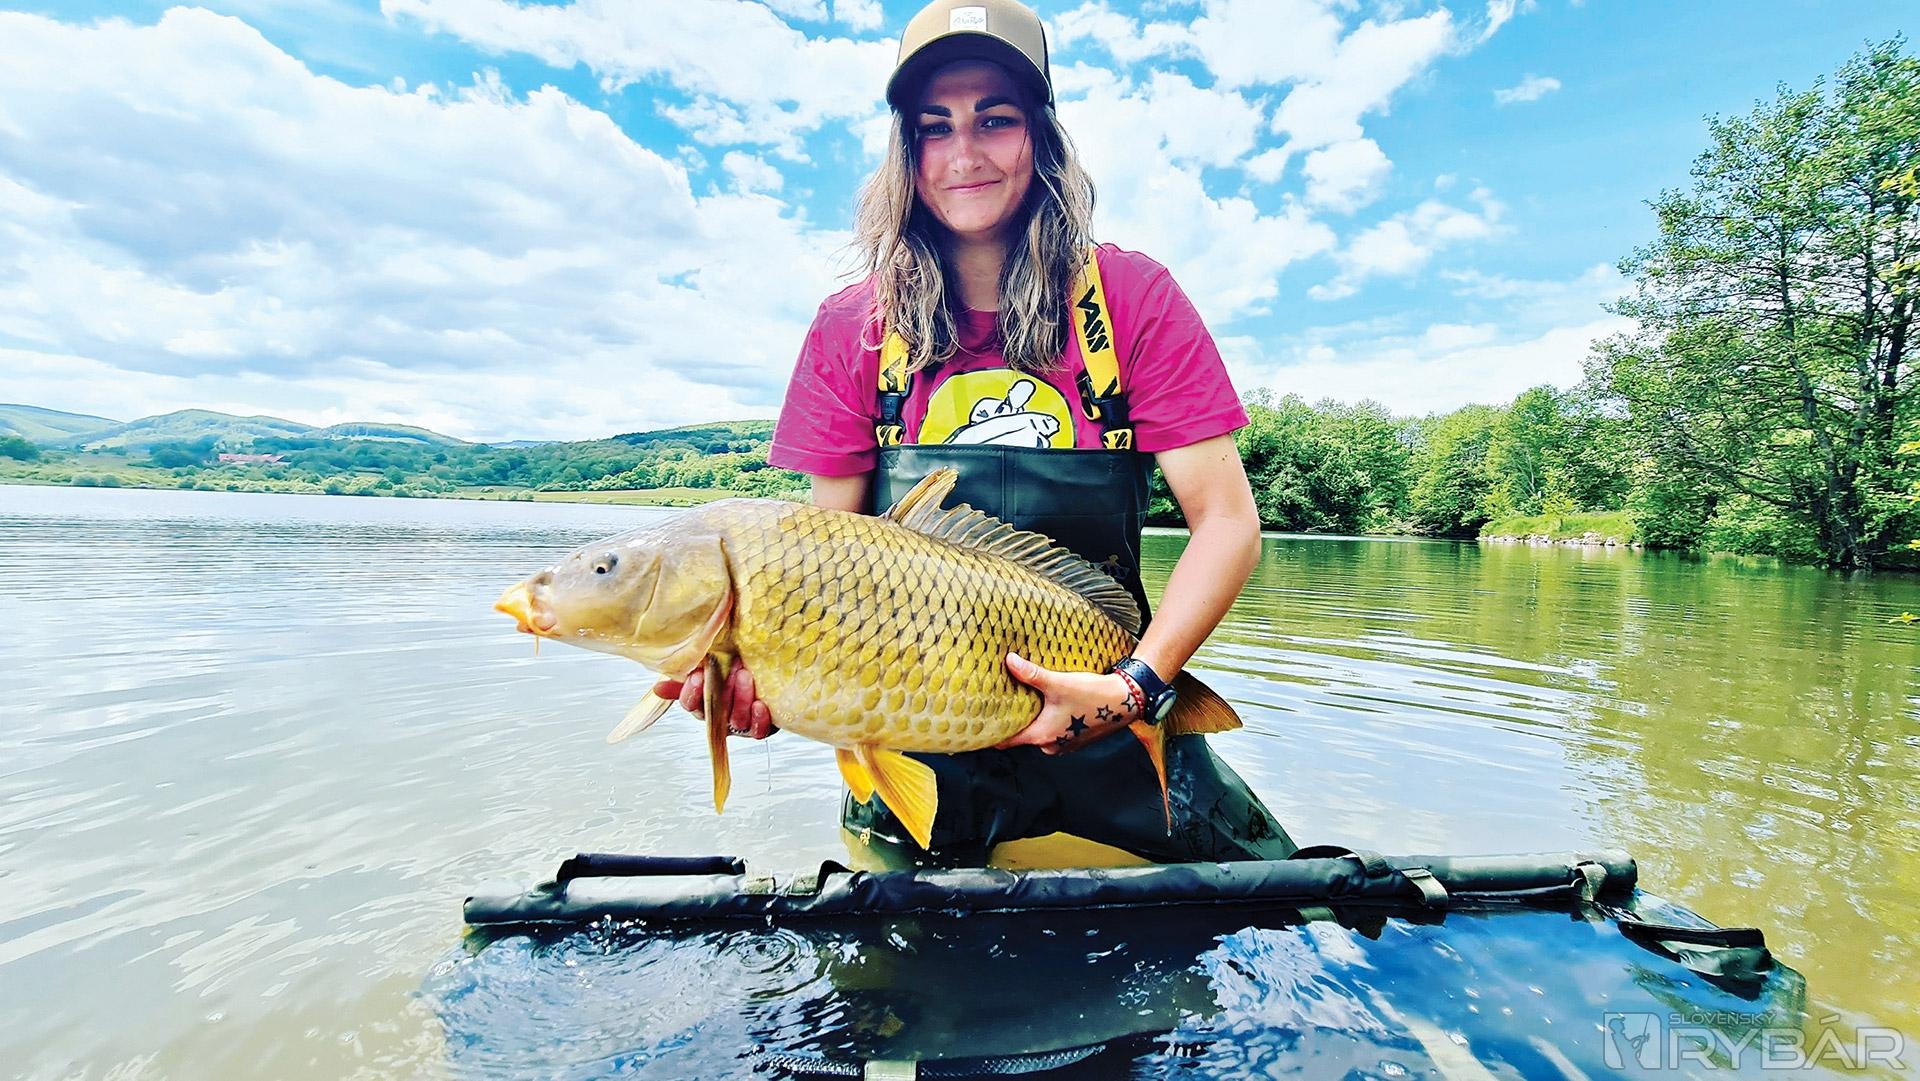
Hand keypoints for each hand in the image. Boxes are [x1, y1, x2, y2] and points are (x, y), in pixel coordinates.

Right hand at [652, 662, 777, 738]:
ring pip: (736, 720)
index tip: (697, 675)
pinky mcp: (760, 728)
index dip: (692, 692)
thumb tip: (657, 688)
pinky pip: (758, 731)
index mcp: (703, 705)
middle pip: (715, 711)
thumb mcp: (708, 672)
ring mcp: (739, 725)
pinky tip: (759, 704)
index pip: (691, 704)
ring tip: (745, 676)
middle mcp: (719, 718)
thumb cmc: (732, 674)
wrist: (765, 680)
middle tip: (730, 668)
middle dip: (722, 690)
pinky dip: (758, 718)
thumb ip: (685, 679)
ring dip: (741, 698)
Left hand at [994, 652, 1140, 754]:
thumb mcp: (1058, 683)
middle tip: (999, 707)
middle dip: (1012, 724)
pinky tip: (1048, 706)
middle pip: (1022, 737)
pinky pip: (1054, 732)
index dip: (991, 734)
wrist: (1127, 701)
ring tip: (1022, 703)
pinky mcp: (1076, 738)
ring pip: (1039, 734)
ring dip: (1032, 722)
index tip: (979, 727)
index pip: (1006, 742)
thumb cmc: (1093, 695)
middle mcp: (1052, 745)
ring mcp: (1065, 744)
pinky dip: (1048, 722)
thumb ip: (1032, 674)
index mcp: (1042, 736)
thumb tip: (1009, 661)